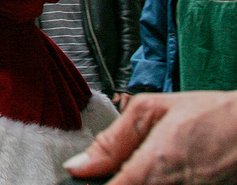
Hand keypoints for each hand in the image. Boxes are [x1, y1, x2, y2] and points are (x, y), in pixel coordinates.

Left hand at [63, 91, 236, 183]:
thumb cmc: (208, 114)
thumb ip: (112, 140)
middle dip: (115, 181)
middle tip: (113, 169)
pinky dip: (158, 183)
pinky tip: (158, 174)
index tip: (86, 180)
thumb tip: (79, 166)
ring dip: (137, 181)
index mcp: (157, 163)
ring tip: (138, 166)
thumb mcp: (151, 110)